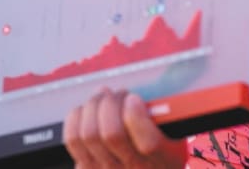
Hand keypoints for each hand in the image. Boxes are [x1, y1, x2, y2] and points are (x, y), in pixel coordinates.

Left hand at [63, 88, 187, 167]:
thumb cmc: (160, 151)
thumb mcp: (175, 136)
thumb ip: (166, 113)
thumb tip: (148, 86)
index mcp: (162, 160)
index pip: (148, 143)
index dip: (136, 116)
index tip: (134, 98)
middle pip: (111, 134)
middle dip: (111, 103)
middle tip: (118, 93)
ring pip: (88, 135)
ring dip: (93, 106)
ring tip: (103, 97)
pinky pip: (73, 139)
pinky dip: (77, 116)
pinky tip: (88, 110)